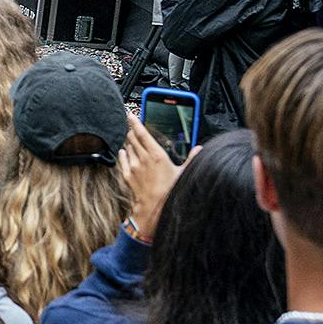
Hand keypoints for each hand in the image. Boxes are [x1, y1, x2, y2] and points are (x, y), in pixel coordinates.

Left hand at [120, 113, 183, 241]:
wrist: (154, 208)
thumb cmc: (170, 191)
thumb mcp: (184, 173)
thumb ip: (191, 159)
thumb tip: (199, 149)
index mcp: (156, 155)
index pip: (143, 133)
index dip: (136, 122)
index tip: (131, 115)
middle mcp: (143, 158)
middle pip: (133, 138)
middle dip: (133, 131)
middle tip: (133, 128)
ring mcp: (134, 166)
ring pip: (128, 148)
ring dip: (129, 143)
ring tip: (132, 140)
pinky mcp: (128, 175)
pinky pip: (123, 160)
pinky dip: (123, 154)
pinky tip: (124, 152)